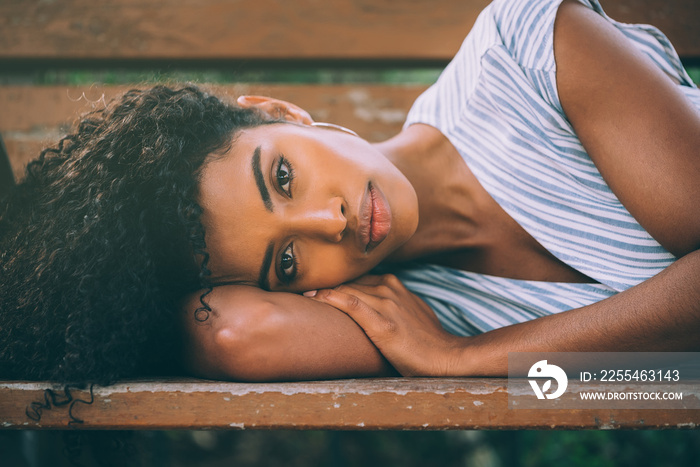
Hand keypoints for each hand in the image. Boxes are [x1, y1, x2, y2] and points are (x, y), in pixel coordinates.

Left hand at [307, 274, 466, 375]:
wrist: (445, 356)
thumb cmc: (427, 340)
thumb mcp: (410, 312)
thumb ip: (391, 304)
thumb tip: (372, 306)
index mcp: (394, 284)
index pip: (356, 278)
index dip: (335, 282)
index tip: (314, 285)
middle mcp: (389, 288)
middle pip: (348, 280)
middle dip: (324, 283)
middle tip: (298, 286)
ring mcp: (386, 303)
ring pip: (345, 288)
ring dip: (321, 290)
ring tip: (299, 292)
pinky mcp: (382, 322)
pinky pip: (349, 303)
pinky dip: (329, 298)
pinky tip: (313, 297)